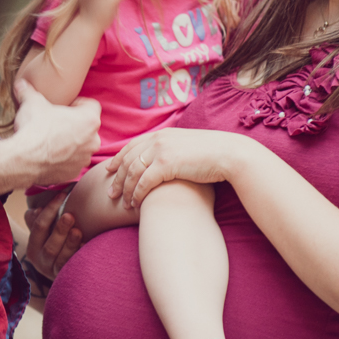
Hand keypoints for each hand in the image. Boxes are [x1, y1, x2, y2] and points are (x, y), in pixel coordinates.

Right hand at [12, 80, 100, 185]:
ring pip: (81, 146)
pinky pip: (72, 162)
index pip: (91, 105)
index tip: (65, 107)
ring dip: (70, 142)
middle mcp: (92, 140)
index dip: (77, 104)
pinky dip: (63, 159)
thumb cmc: (34, 129)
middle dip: (74, 125)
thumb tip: (21, 83)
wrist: (25, 159)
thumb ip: (28, 91)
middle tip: (56, 123)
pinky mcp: (74, 172)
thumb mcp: (31, 103)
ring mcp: (84, 158)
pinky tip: (48, 154)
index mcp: (89, 119)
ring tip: (51, 140)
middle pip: (87, 127)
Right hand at [22, 192, 82, 284]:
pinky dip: (80, 256)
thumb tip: (38, 209)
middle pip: (49, 246)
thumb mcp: (43, 233)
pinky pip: (74, 268)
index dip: (50, 210)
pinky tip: (87, 245)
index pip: (39, 226)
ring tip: (78, 231)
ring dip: (70, 244)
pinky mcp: (67, 277)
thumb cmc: (53, 243)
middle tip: (69, 215)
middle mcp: (41, 261)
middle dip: (59, 230)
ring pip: (61, 259)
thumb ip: (38, 219)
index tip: (62, 195)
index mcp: (33, 247)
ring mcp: (54, 272)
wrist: (64, 274)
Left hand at [105, 128, 235, 208]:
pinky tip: (136, 205)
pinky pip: (144, 182)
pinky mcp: (165, 164)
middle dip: (117, 177)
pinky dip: (137, 195)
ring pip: (133, 173)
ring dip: (126, 190)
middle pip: (128, 160)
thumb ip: (172, 150)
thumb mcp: (187, 146)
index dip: (118, 158)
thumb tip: (166, 161)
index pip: (132, 146)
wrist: (228, 154)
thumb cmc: (212, 154)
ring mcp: (160, 151)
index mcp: (161, 134)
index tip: (109, 170)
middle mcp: (157, 140)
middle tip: (111, 193)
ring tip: (123, 204)